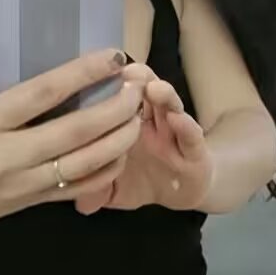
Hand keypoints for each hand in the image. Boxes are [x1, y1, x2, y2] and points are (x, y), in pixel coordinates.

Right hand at [0, 18, 144, 244]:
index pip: (41, 94)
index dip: (81, 74)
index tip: (112, 56)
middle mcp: (6, 156)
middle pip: (73, 131)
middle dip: (114, 107)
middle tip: (138, 85)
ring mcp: (23, 184)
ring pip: (83, 163)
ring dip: (119, 138)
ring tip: (139, 113)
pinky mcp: (33, 204)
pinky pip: (78, 189)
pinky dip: (107, 171)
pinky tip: (123, 149)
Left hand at [74, 62, 213, 214]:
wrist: (182, 191)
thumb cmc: (143, 181)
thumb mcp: (115, 190)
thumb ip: (97, 192)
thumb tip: (80, 204)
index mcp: (124, 126)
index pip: (114, 100)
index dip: (105, 87)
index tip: (92, 76)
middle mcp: (148, 122)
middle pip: (142, 94)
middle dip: (134, 79)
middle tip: (124, 70)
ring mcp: (173, 133)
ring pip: (169, 106)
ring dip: (162, 94)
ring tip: (153, 87)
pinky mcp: (195, 149)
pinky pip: (191, 135)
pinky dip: (185, 125)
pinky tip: (177, 118)